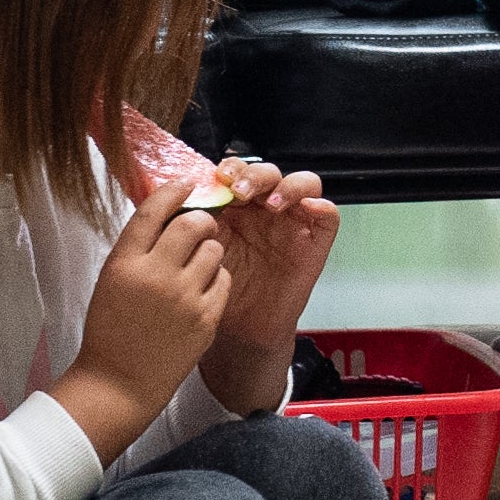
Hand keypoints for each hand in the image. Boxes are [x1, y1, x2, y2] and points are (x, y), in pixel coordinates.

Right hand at [70, 193, 240, 421]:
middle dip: (201, 220)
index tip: (185, 184)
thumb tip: (167, 214)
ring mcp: (184, 298)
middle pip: (193, 224)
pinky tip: (202, 289)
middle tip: (200, 227)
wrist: (119, 382)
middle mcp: (155, 276)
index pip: (153, 211)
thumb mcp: (112, 280)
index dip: (172, 191)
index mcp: (125, 263)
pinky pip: (224, 279)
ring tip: (197, 265)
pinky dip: (216, 279)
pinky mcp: (206, 318)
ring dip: (209, 250)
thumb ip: (137, 249)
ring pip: (215, 250)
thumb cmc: (111, 330)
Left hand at [202, 162, 336, 401]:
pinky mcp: (313, 244)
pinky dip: (322, 207)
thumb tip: (171, 190)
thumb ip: (190, 221)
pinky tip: (307, 210)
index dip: (230, 168)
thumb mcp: (196, 250)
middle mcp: (264, 211)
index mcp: (235, 207)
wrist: (235, 332)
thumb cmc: (214, 291)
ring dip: (288, 186)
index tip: (214, 178)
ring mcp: (291, 225)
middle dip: (254, 174)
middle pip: (269, 173)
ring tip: (271, 202)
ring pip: (303, 184)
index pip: (239, 171)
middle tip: (238, 189)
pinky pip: (328, 218)